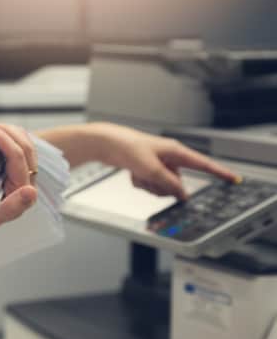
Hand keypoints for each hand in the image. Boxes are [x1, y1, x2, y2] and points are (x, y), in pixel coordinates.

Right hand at [0, 123, 37, 227]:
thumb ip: (12, 208)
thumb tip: (31, 191)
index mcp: (24, 191)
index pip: (18, 157)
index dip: (3, 139)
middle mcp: (28, 182)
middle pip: (25, 146)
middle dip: (5, 131)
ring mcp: (24, 174)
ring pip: (25, 143)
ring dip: (8, 131)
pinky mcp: (18, 170)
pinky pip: (19, 146)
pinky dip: (8, 136)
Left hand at [91, 123, 238, 199]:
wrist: (106, 144)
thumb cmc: (127, 147)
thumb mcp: (150, 168)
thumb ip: (168, 183)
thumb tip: (183, 195)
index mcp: (175, 151)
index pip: (203, 164)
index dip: (219, 173)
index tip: (234, 180)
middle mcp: (169, 158)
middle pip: (177, 183)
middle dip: (162, 186)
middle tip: (147, 177)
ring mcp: (157, 164)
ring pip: (161, 187)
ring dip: (149, 185)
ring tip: (137, 173)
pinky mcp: (146, 169)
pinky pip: (148, 185)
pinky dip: (140, 183)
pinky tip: (132, 173)